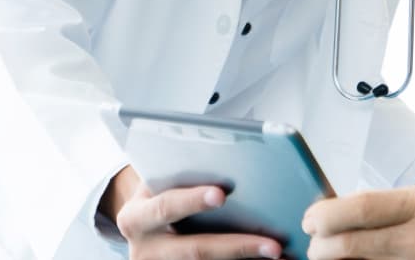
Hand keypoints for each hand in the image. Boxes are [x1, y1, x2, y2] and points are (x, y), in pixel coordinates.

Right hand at [116, 184, 282, 259]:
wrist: (141, 231)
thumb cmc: (155, 199)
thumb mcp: (153, 188)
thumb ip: (176, 179)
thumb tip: (229, 164)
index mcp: (134, 219)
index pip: (165, 207)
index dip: (192, 200)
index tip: (222, 194)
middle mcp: (145, 250)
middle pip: (195, 250)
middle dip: (236, 247)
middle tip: (273, 244)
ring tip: (280, 256)